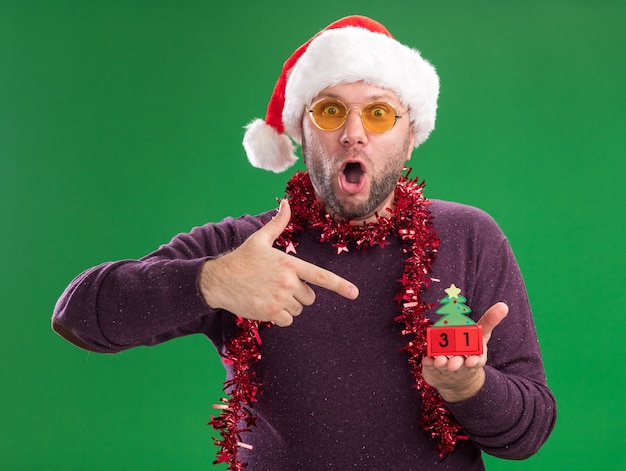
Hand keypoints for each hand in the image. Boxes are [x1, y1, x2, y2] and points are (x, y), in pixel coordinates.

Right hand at [199, 199, 358, 326]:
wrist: (218, 280)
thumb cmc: (241, 259)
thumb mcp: (260, 239)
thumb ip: (278, 223)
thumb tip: (286, 203)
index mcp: (289, 263)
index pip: (320, 276)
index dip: (340, 285)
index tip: (355, 293)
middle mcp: (288, 282)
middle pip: (310, 297)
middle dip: (299, 293)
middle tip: (279, 286)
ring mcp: (279, 298)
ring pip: (298, 309)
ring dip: (289, 305)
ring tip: (270, 294)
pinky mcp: (270, 313)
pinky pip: (288, 320)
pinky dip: (280, 316)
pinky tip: (266, 305)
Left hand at [421, 302, 508, 402]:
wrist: (456, 377)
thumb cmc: (469, 349)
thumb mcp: (480, 335)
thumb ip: (490, 321)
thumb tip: (504, 305)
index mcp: (475, 357)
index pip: (477, 361)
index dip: (474, 362)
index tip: (471, 362)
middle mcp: (461, 364)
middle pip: (459, 364)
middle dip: (456, 362)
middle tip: (452, 363)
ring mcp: (447, 368)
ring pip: (445, 366)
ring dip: (442, 363)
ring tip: (439, 361)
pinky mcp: (434, 369)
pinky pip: (430, 367)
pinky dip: (428, 363)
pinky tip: (426, 359)